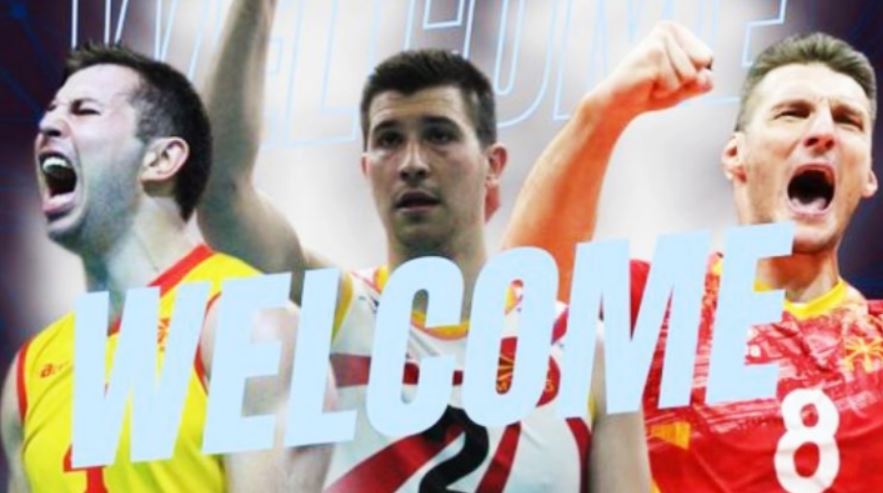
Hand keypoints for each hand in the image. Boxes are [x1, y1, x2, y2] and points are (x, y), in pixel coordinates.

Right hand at [594, 21, 713, 121]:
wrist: (621, 103)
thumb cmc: (652, 92)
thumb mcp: (685, 87)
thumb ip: (704, 82)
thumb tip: (705, 77)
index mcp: (678, 31)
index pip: (707, 57)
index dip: (692, 76)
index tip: (669, 75)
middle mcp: (669, 29)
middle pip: (701, 62)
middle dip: (683, 81)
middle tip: (660, 79)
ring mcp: (660, 40)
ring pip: (689, 74)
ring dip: (671, 87)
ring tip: (652, 81)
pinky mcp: (652, 54)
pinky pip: (674, 82)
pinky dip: (662, 91)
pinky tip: (646, 84)